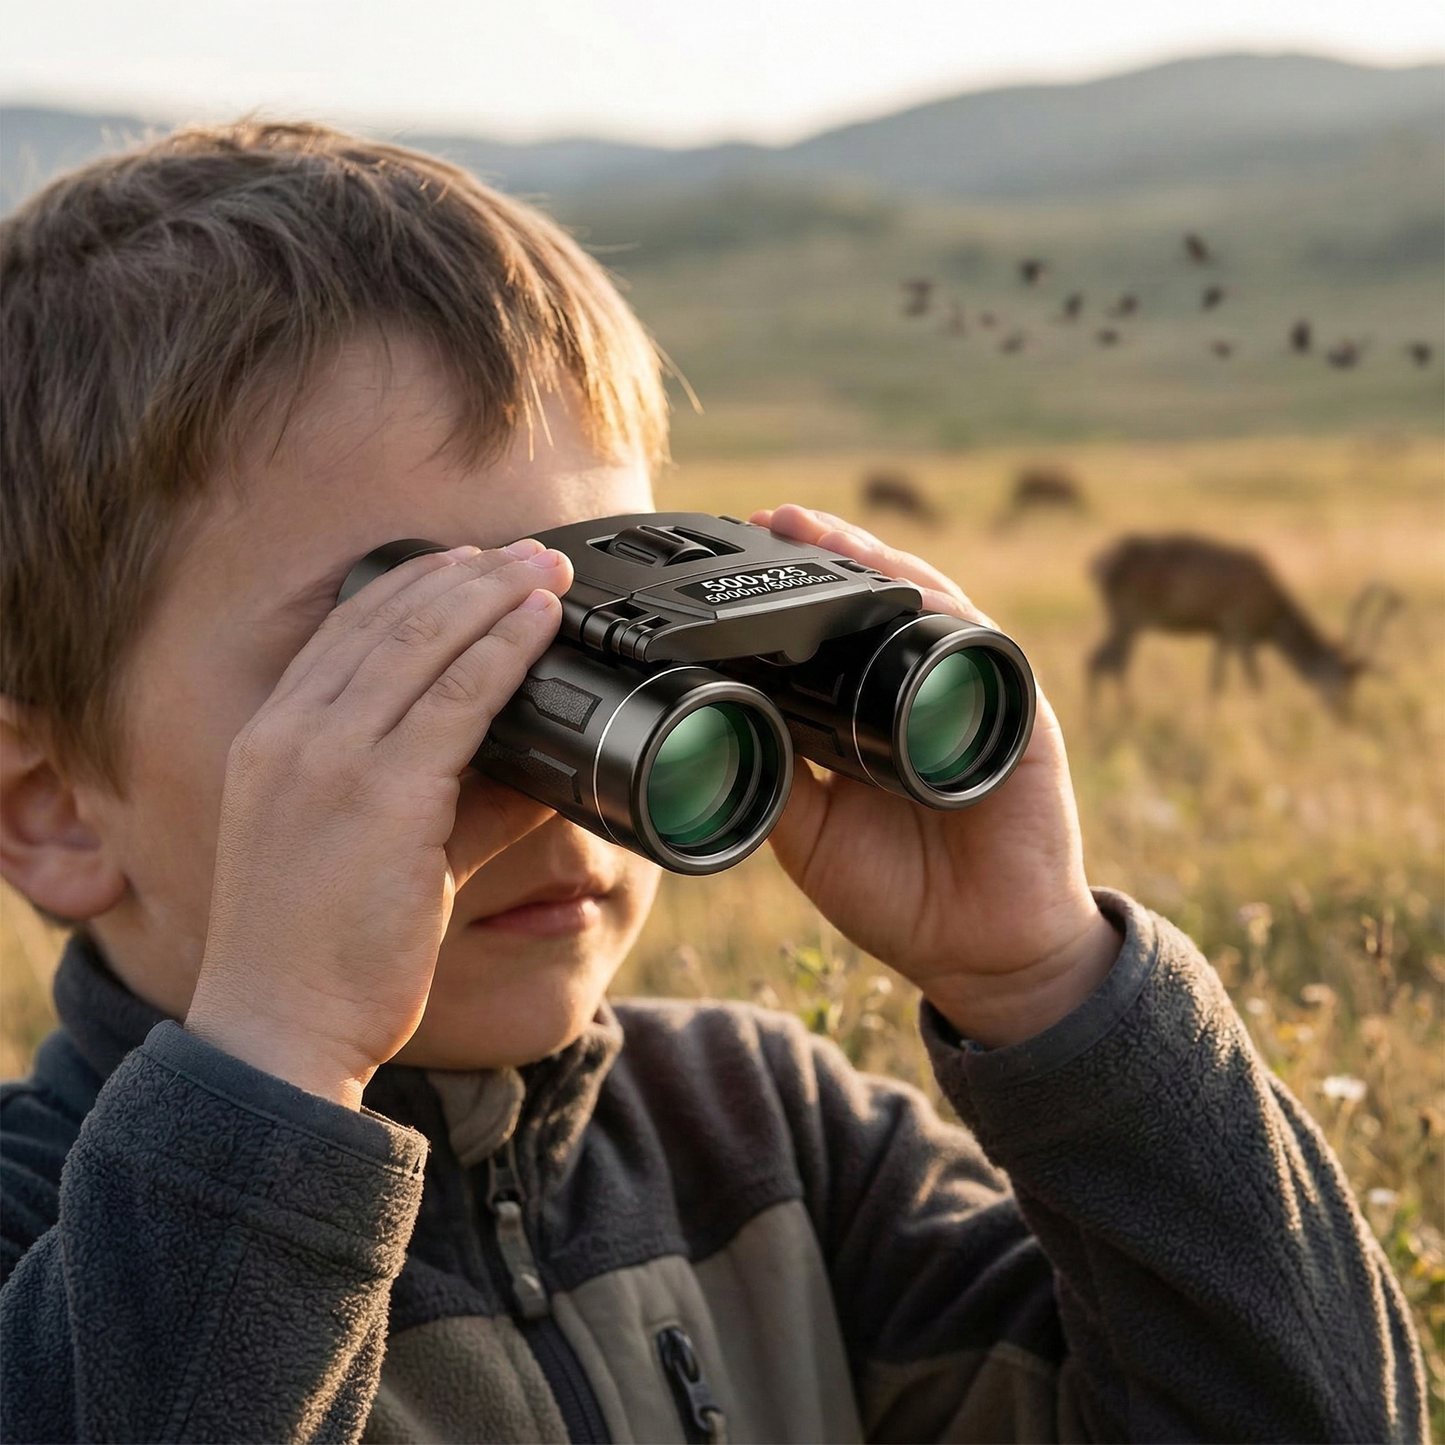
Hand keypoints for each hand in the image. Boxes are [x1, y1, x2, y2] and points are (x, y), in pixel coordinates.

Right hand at [185, 540, 572, 1107]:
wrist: (278, 1029)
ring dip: (495, 596)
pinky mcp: (381, 796)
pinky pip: (457, 701)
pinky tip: (540, 626)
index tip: (472, 565)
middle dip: (469, 575)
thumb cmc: (317, 948)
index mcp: (271, 739)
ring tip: (547, 572)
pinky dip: (505, 652)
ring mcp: (329, 760)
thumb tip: (529, 770)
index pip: (346, 630)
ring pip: (424, 644)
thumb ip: (447, 801)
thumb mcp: (370, 851)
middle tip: (530, 553)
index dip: (416, 585)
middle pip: (388, 618)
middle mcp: (290, 735)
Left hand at [751, 505, 1119, 1047]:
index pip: (832, 634)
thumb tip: (720, 722)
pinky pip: (984, 649)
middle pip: (878, 602)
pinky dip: (945, 614)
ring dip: (877, 564)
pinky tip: (906, 587)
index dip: (791, 595)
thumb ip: (777, 776)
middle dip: (830, 554)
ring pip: (928, 606)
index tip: (740, 556)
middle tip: (773, 519)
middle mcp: (921, 693)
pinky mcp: (1020, 716)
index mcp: (869, 716)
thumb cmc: (899, 895)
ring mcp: (971, 697)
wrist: (981, 955)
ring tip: (823, 531)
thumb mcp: (809, 833)